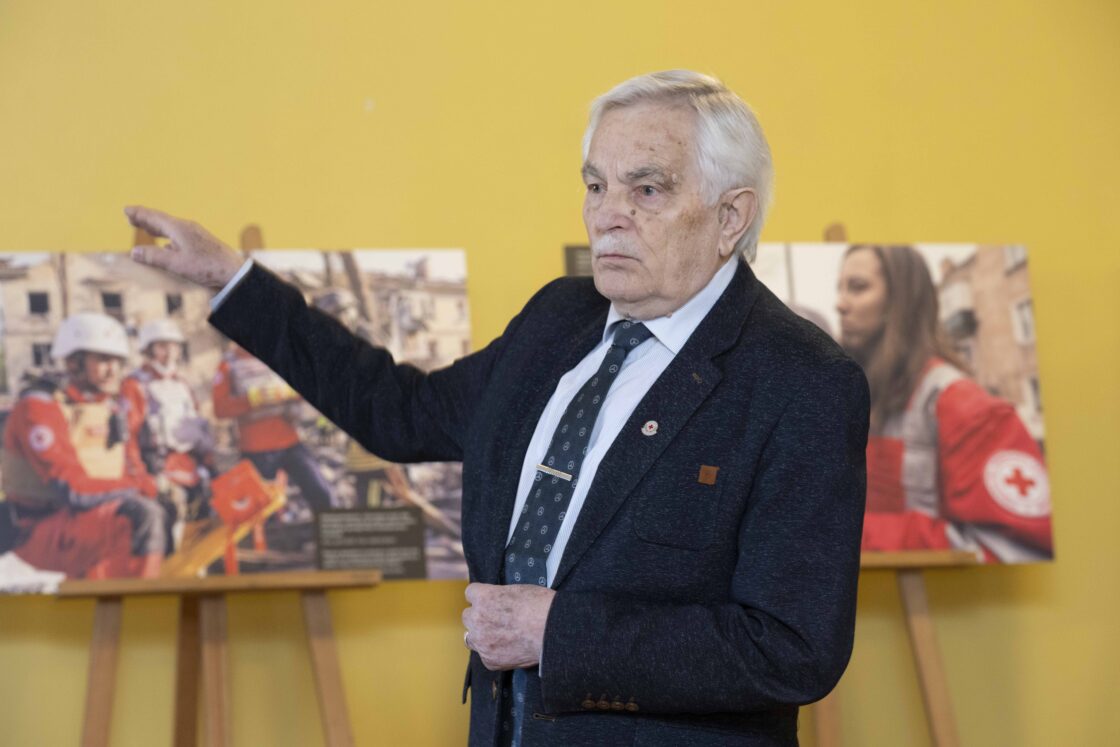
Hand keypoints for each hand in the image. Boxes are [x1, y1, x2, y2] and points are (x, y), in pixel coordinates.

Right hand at [125, 206, 244, 288]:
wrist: (234, 273)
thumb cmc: (207, 267)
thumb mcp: (177, 264)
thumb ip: (155, 257)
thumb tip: (134, 251)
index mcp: (180, 228)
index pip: (154, 217)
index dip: (139, 214)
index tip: (126, 210)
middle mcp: (187, 228)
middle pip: (162, 221)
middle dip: (145, 219)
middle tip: (130, 216)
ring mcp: (195, 236)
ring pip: (171, 229)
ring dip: (156, 228)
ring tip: (145, 227)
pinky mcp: (202, 245)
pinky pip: (179, 237)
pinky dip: (167, 238)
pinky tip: (166, 245)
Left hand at [462, 582, 554, 670]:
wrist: (552, 631)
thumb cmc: (540, 606)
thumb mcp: (517, 590)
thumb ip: (499, 596)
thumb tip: (497, 602)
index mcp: (483, 597)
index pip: (470, 593)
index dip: (480, 596)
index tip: (486, 600)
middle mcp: (477, 619)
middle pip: (467, 616)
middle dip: (479, 617)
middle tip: (496, 619)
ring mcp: (482, 642)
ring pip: (471, 638)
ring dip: (481, 635)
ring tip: (500, 635)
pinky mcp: (489, 660)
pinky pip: (484, 655)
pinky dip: (494, 652)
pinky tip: (508, 648)